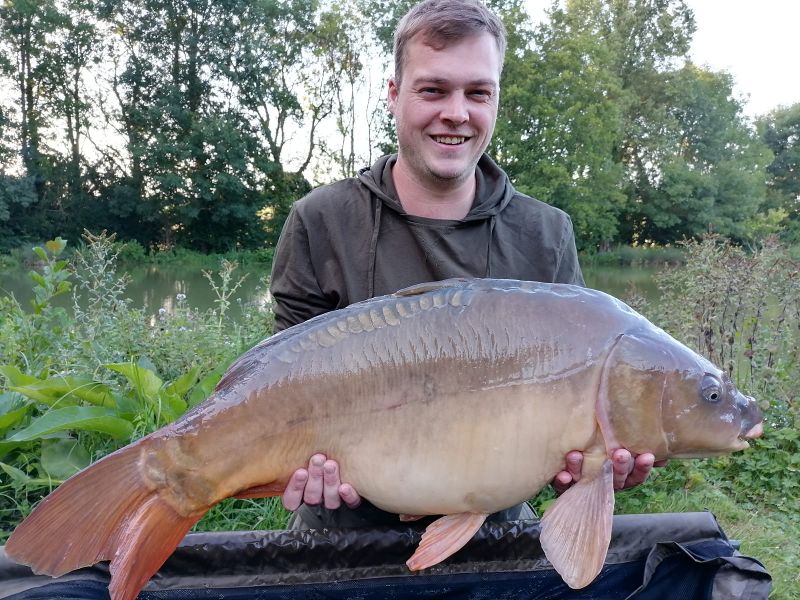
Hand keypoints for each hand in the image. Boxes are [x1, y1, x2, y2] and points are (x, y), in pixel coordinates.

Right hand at [281, 453, 360, 510]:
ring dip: (330, 481)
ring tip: (331, 464)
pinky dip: (348, 496)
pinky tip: (345, 487)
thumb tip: (284, 435)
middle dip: (315, 476)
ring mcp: (333, 501)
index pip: (292, 500)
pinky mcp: (351, 501)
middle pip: (312, 497)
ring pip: (330, 500)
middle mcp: (317, 499)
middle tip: (318, 459)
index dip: (295, 488)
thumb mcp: (305, 454)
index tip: (300, 471)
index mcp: (301, 494)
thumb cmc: (320, 452)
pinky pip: (351, 503)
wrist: (348, 453)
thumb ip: (297, 453)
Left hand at [552, 449, 667, 493]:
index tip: (647, 455)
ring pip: (588, 480)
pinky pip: (564, 487)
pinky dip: (564, 480)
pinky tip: (564, 474)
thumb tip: (664, 454)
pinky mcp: (566, 487)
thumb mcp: (620, 446)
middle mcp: (605, 482)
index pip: (636, 474)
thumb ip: (638, 448)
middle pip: (615, 477)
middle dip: (619, 466)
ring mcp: (585, 485)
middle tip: (620, 453)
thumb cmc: (600, 449)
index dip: (642, 467)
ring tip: (577, 455)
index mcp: (621, 475)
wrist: (569, 463)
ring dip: (583, 469)